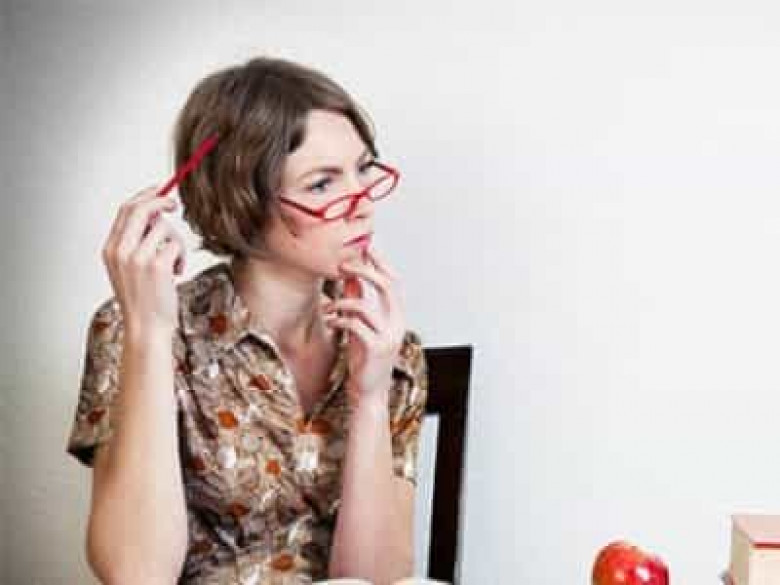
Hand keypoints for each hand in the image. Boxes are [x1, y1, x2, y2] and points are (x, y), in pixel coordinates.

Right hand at [101, 184, 185, 335]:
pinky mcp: (157, 266)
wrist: (146, 328)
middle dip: (161, 200)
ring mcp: (138, 258)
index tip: (159, 189)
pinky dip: (182, 257)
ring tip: (175, 263)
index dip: (145, 196)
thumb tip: (155, 213)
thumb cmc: (143, 300)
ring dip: (177, 242)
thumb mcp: (130, 268)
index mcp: (111, 249)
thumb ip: (136, 242)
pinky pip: (176, 245)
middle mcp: (121, 251)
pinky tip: (177, 274)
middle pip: (141, 209)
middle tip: (175, 204)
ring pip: (165, 228)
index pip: (126, 210)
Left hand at [323, 246, 405, 406]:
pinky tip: (331, 322)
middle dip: (364, 270)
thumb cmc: (366, 361)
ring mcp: (388, 336)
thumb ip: (359, 302)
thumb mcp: (363, 327)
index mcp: (397, 316)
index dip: (380, 262)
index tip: (364, 247)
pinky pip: (356, 325)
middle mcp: (397, 323)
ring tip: (330, 307)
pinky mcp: (375, 349)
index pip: (393, 281)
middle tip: (343, 266)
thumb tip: (352, 277)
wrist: (369, 393)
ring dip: (343, 301)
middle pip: (387, 285)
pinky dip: (340, 319)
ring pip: (366, 305)